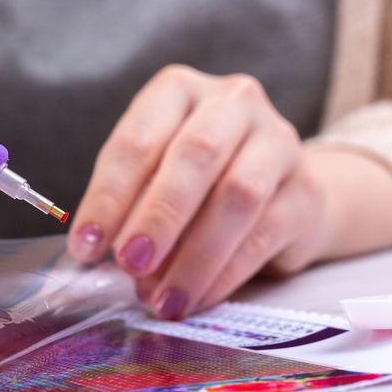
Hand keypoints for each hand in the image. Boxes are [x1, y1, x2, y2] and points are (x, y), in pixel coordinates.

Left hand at [69, 65, 326, 318]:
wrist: (275, 187)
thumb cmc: (193, 180)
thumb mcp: (151, 176)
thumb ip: (128, 206)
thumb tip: (100, 256)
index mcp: (178, 91)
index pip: (137, 140)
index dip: (108, 197)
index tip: (85, 246)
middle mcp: (233, 104)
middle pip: (195, 156)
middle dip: (157, 217)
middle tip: (129, 264)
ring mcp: (278, 143)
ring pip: (237, 196)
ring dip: (193, 256)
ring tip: (162, 299)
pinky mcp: (306, 192)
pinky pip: (264, 235)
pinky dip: (224, 274)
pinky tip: (196, 299)